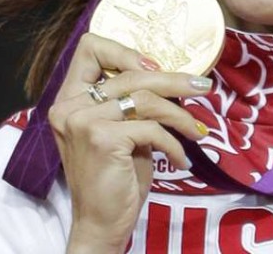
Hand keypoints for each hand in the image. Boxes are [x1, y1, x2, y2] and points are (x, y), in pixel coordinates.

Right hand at [48, 33, 210, 253]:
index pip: (90, 48)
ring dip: (180, 115)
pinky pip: (151, 128)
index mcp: (69, 98)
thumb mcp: (122, 131)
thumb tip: (174, 76)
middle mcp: (70, 106)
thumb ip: (132, 102)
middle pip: (130, 74)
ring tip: (198, 130)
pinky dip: (173, 143)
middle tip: (203, 86)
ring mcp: (83, 121)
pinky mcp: (102, 138)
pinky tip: (180, 159)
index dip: (125, 52)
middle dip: (173, 80)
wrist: (102, 223)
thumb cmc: (116, 176)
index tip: (156, 67)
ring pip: (145, 99)